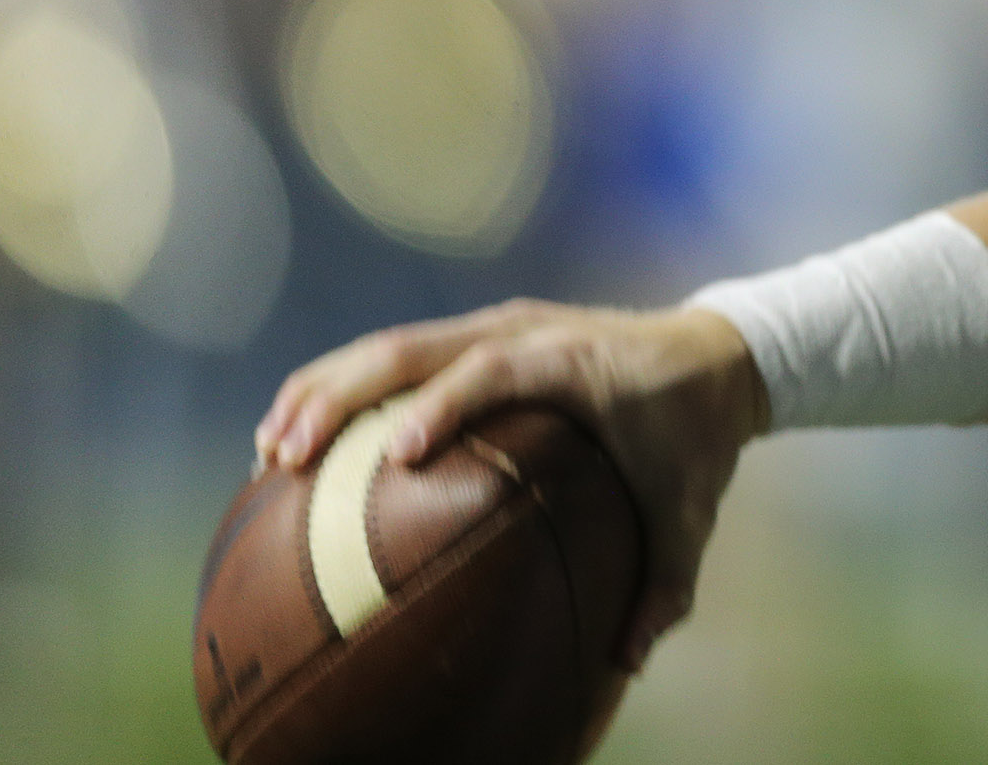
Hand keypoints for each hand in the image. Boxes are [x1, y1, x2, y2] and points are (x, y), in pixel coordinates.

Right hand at [251, 300, 769, 672]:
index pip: (498, 369)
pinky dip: (345, 385)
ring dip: (325, 388)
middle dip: (343, 395)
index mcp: (575, 362)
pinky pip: (404, 354)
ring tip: (267, 451)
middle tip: (287, 458)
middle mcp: (528, 329)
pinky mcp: (484, 333)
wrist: (720, 353)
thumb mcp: (692, 509)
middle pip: (419, 346)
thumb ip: (667, 584)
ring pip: (395, 344)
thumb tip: (627, 663)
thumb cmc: (699, 437)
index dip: (445, 404)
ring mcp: (500, 324)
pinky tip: (299, 436)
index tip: (399, 456)